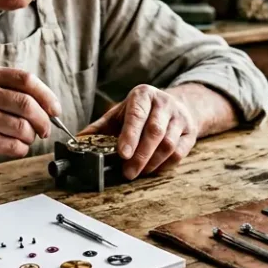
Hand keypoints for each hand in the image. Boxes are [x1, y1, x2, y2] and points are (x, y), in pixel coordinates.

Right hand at [0, 65, 60, 185]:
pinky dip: (20, 150)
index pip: (25, 79)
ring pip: (22, 127)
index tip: (55, 109)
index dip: (46, 95)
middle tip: (45, 129)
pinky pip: (13, 146)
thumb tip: (45, 104)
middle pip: (27, 103)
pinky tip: (11, 148)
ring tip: (23, 139)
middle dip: (43, 120)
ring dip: (30, 137)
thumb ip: (4, 90)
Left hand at [80, 84, 198, 179]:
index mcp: (143, 95)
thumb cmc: (141, 112)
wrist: (176, 105)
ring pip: (168, 144)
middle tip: (127, 172)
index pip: (137, 115)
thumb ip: (100, 128)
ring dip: (151, 162)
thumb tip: (77, 143)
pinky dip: (164, 165)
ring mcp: (179, 117)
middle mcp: (163, 103)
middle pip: (154, 131)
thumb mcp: (119, 114)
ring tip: (138, 172)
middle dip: (140, 155)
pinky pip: (179, 153)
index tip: (122, 154)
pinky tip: (152, 169)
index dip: (129, 135)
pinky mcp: (190, 132)